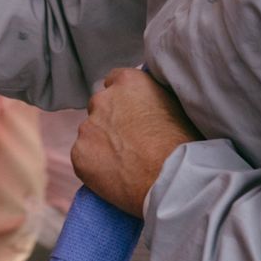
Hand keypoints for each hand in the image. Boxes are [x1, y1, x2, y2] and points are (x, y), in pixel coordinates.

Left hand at [71, 67, 196, 216]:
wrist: (172, 180)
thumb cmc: (182, 145)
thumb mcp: (174, 105)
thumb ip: (152, 96)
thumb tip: (147, 101)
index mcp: (127, 82)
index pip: (115, 81)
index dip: (124, 101)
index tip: (132, 115)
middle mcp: (103, 99)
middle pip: (100, 107)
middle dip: (110, 122)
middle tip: (128, 142)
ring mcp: (87, 127)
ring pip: (91, 134)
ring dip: (102, 144)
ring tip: (124, 163)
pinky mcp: (79, 154)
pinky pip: (84, 158)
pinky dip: (95, 166)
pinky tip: (114, 175)